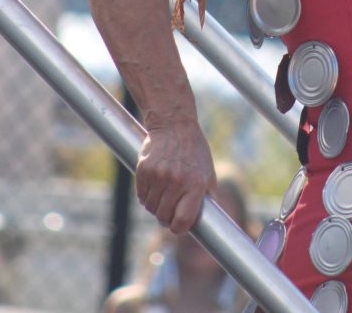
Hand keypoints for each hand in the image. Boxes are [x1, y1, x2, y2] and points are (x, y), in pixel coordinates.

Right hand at [136, 118, 216, 233]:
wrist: (174, 124)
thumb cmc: (194, 150)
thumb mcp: (208, 170)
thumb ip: (208, 195)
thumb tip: (210, 220)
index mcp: (195, 184)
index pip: (183, 220)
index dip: (179, 228)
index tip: (178, 225)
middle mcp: (177, 181)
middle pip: (164, 216)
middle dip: (165, 218)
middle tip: (168, 211)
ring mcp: (159, 175)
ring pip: (151, 208)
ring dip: (155, 207)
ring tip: (162, 196)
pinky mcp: (144, 170)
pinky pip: (141, 196)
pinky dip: (146, 196)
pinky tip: (153, 187)